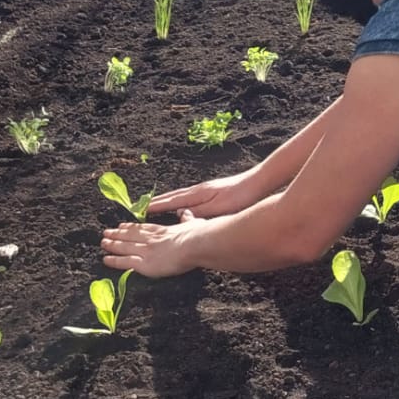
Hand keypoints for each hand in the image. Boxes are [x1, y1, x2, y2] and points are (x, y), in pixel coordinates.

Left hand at [101, 210, 203, 277]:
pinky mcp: (144, 263)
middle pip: (130, 236)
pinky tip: (105, 259)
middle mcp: (151, 239)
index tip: (121, 225)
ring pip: (124, 247)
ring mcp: (146, 250)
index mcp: (162, 230)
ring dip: (112, 245)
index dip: (131, 227)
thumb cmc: (198, 235)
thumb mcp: (193, 223)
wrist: (195, 244)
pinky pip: (125, 262)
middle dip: (117, 234)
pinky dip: (114, 260)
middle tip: (106, 233)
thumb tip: (185, 212)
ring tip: (103, 243)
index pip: (143, 228)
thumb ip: (186, 218)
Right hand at [146, 168, 262, 218]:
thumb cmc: (240, 197)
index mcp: (198, 194)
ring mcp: (206, 190)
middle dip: (158, 202)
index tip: (140, 210)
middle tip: (141, 207)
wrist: (258, 183)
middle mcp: (199, 190)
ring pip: (181, 196)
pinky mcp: (213, 191)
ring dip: (168, 201)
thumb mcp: (218, 209)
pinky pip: (190, 197)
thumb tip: (178, 215)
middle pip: (173, 196)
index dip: (156, 206)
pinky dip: (180, 200)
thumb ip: (198, 213)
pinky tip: (182, 206)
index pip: (171, 201)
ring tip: (156, 206)